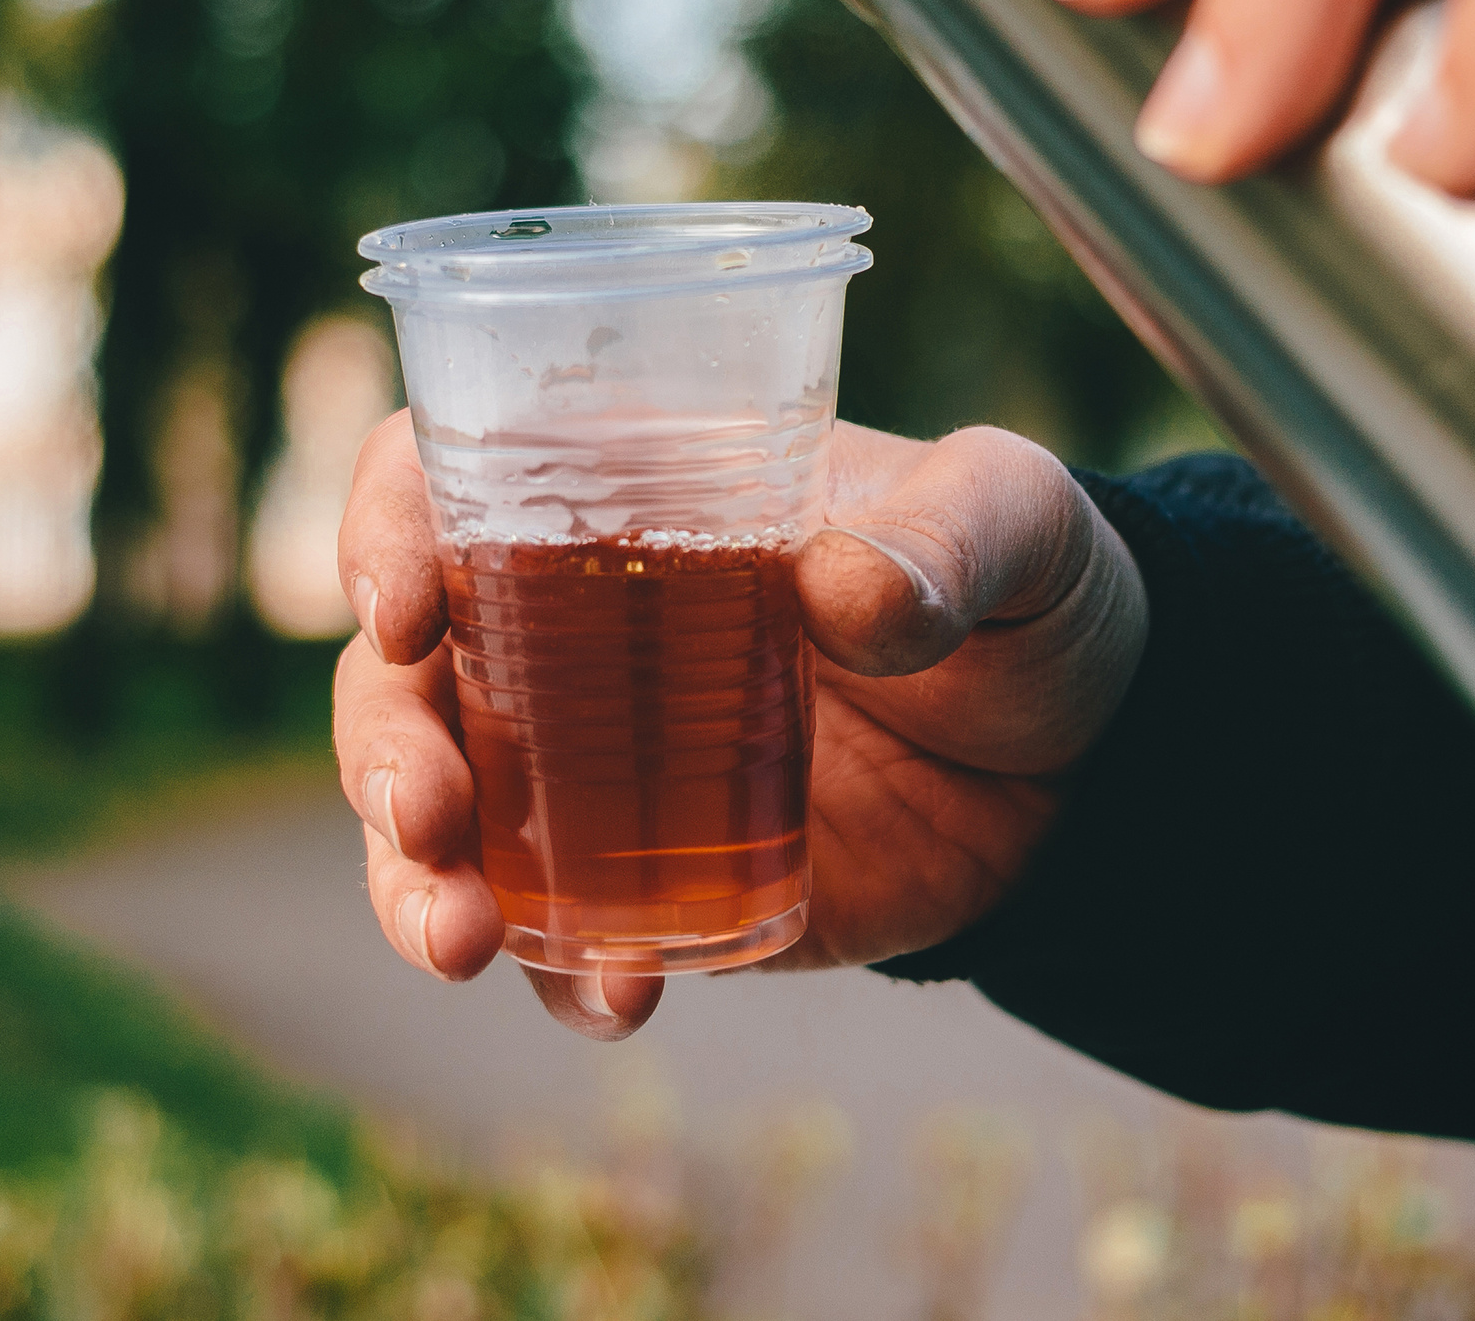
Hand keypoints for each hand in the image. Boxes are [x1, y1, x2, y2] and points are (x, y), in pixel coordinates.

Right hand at [331, 412, 1147, 1039]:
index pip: (444, 474)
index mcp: (626, 490)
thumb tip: (843, 593)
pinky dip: (558, 972)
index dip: (385, 526)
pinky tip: (617, 1002)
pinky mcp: (645, 878)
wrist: (1089, 764)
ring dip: (411, 879)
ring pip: (439, 811)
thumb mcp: (1022, 521)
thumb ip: (951, 534)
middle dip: (385, 743)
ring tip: (461, 942)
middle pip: (402, 668)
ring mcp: (593, 761)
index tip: (403, 609)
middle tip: (430, 813)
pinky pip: (556, 930)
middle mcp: (573, 621)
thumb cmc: (1033, 588)